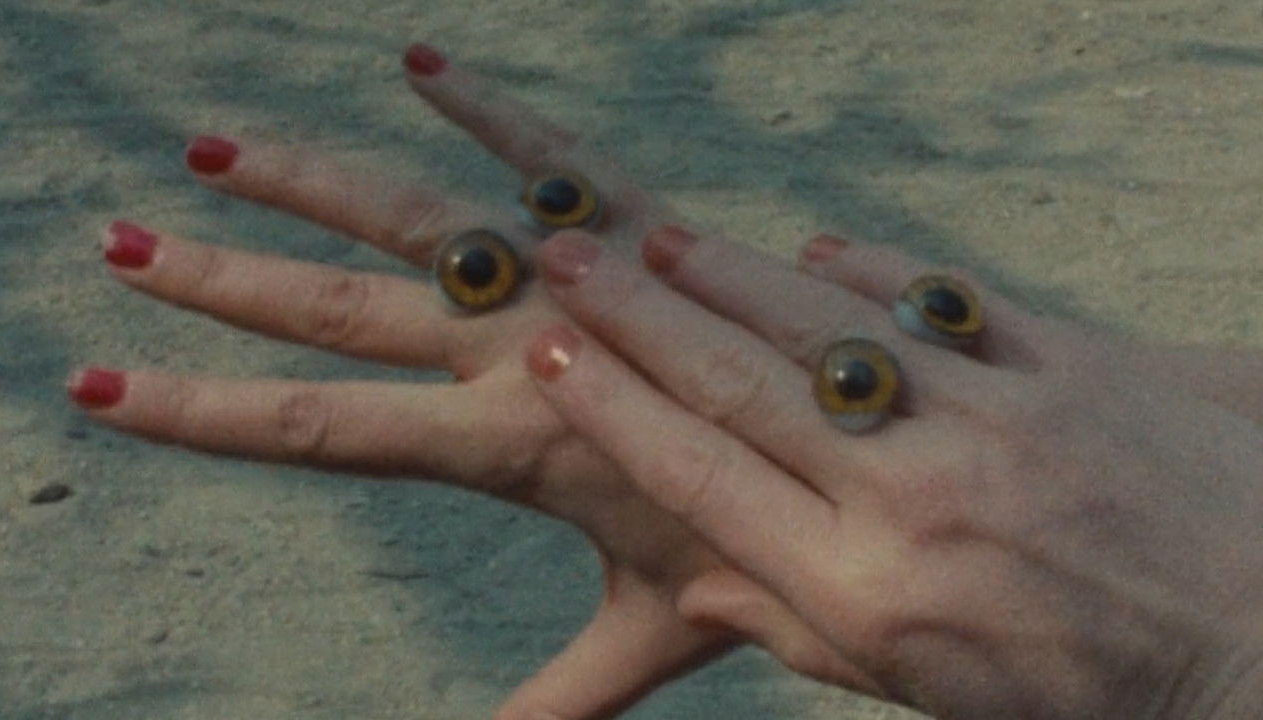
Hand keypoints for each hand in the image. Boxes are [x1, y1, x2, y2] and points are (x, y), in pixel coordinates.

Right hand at [66, 46, 858, 718]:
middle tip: (118, 244)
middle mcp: (533, 348)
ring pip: (428, 215)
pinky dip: (490, 111)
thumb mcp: (649, 635)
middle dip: (224, 280)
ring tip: (215, 147)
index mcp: (517, 445)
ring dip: (313, 181)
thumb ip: (561, 701)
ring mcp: (583, 276)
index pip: (327, 431)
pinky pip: (559, 158)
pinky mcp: (645, 225)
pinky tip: (417, 60)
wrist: (900, 473)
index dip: (204, 414)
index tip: (98, 387)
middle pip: (347, 307)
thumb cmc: (771, 556)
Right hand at [524, 225, 1262, 718]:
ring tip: (655, 239)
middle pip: (744, 386)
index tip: (550, 353)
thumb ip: (804, 626)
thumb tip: (703, 590)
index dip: (615, 408)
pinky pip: (948, 303)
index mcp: (867, 588)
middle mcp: (913, 495)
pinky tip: (816, 245)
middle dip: (638, 317)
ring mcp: (992, 420)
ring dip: (731, 275)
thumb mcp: (925, 688)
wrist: (1260, 638)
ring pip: (829, 329)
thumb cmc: (1079, 687)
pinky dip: (874, 269)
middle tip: (563, 260)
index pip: (705, 479)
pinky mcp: (1066, 369)